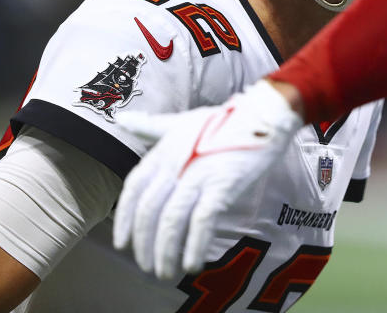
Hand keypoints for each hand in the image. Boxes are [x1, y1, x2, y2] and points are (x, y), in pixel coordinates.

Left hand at [112, 80, 303, 279]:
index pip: (133, 189)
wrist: (263, 115)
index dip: (124, 219)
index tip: (122, 243)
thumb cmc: (223, 120)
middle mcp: (176, 164)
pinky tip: (192, 263)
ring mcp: (199, 174)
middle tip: (147, 265)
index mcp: (164, 151)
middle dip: (145, 244)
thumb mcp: (182, 121)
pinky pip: (202, 220)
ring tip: (166, 272)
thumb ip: (151, 126)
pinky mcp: (223, 184)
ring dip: (166, 251)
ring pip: (171, 220)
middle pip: (149, 210)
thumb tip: (123, 118)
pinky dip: (194, 245)